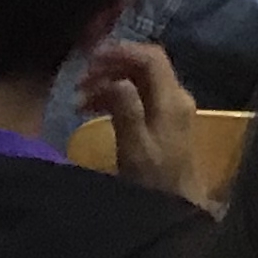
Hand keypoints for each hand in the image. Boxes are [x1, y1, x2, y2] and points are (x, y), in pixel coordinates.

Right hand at [80, 38, 200, 200]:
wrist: (177, 206)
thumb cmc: (154, 180)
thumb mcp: (135, 147)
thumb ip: (126, 110)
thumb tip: (115, 79)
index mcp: (172, 99)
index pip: (151, 58)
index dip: (121, 51)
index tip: (90, 58)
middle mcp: (176, 97)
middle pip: (144, 66)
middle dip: (110, 67)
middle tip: (80, 82)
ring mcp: (172, 108)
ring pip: (139, 81)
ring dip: (109, 83)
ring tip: (80, 100)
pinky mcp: (164, 121)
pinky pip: (139, 96)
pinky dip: (116, 97)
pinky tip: (93, 109)